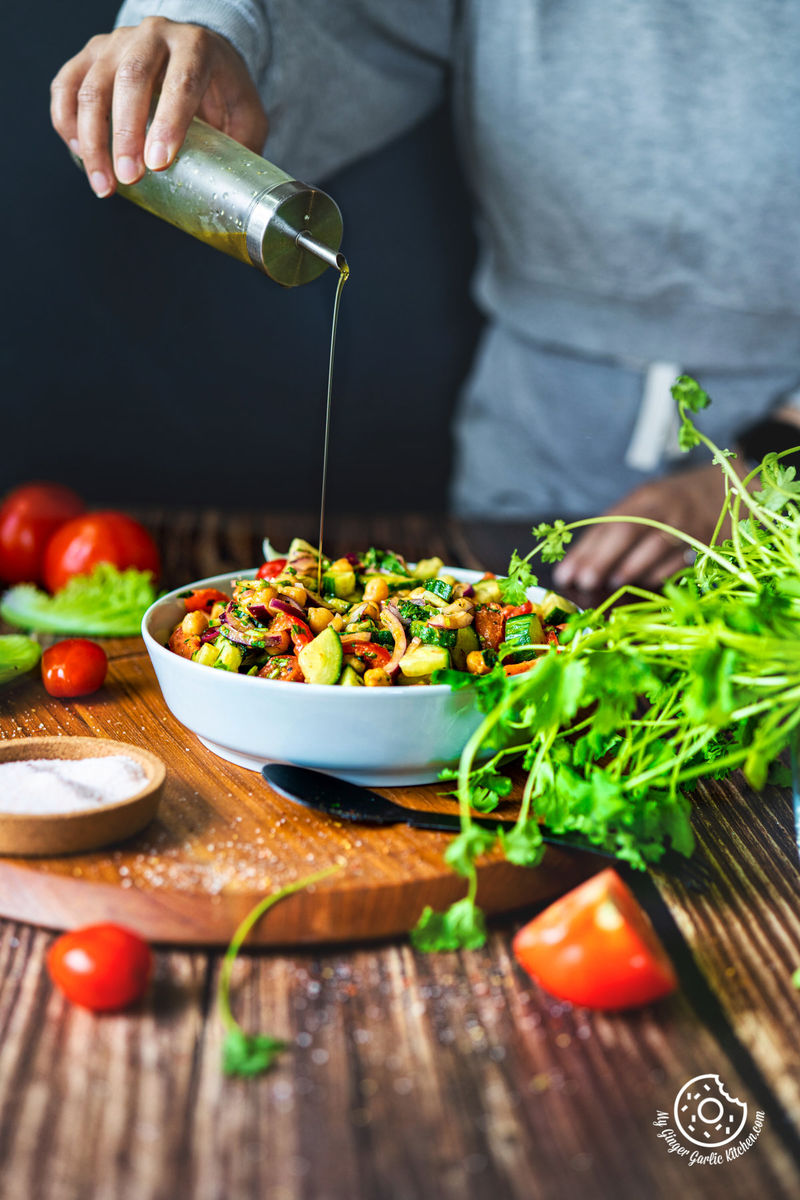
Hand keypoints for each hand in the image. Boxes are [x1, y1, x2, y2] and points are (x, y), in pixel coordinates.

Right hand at [50, 17, 268, 197]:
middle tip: (130, 179)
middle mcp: (153, 35)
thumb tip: (241, 199)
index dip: (169, 122)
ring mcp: (116, 42)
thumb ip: (244, 147)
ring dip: (93, 140)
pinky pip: (66, 87)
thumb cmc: (221, 91)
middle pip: (130, 79)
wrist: (195, 53)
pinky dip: (67, 124)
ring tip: (105, 185)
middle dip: (126, 134)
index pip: (181, 80)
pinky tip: (81, 156)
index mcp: (196, 46)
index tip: (159, 163)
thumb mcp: (246, 114)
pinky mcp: (89, 55)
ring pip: (92, 86)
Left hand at [552, 461, 746, 591]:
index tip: (565, 573)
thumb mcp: (644, 506)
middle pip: (628, 531)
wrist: (728, 490)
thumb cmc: (673, 505)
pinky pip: (679, 564)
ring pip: (655, 548)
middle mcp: (665, 509)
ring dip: (630, 570)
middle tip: (583, 581)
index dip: (585, 550)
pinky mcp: (707, 544)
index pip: (608, 523)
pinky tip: (641, 586)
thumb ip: (615, 530)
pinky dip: (658, 576)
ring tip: (610, 585)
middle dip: (602, 559)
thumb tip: (579, 567)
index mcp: (644, 498)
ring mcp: (688, 526)